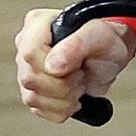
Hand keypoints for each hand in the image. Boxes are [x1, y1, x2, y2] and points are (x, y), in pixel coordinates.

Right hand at [17, 10, 134, 119]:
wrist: (110, 57)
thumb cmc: (106, 40)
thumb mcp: (99, 36)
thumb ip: (76, 46)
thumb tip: (52, 66)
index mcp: (36, 25)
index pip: (29, 54)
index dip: (54, 68)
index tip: (77, 67)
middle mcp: (25, 46)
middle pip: (30, 80)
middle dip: (64, 85)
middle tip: (81, 75)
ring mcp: (27, 69)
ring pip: (32, 98)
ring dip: (65, 99)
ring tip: (79, 83)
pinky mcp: (33, 90)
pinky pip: (39, 110)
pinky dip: (62, 110)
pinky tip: (73, 97)